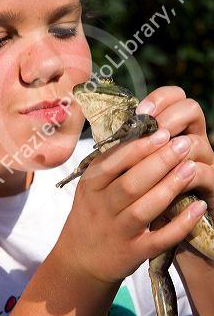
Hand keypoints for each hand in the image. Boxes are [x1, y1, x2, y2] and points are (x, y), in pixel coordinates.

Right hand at [55, 109, 207, 283]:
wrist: (80, 258)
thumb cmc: (92, 213)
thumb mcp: (92, 187)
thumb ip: (112, 165)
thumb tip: (143, 135)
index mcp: (90, 185)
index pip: (113, 162)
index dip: (139, 147)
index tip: (162, 133)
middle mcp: (101, 208)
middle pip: (131, 183)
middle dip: (159, 162)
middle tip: (182, 145)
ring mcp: (117, 232)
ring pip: (144, 209)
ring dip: (170, 187)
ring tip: (191, 168)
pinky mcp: (132, 253)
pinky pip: (159, 239)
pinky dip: (180, 224)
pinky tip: (198, 207)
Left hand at [136, 86, 213, 216]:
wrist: (161, 219)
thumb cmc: (140, 189)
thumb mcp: (132, 161)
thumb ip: (129, 143)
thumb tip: (112, 126)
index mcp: (172, 127)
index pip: (174, 96)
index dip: (159, 98)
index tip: (139, 112)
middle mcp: (190, 138)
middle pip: (191, 109)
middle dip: (168, 118)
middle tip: (152, 132)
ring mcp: (203, 160)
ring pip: (197, 143)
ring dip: (176, 150)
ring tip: (162, 156)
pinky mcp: (210, 185)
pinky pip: (204, 175)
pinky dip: (186, 177)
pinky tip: (171, 184)